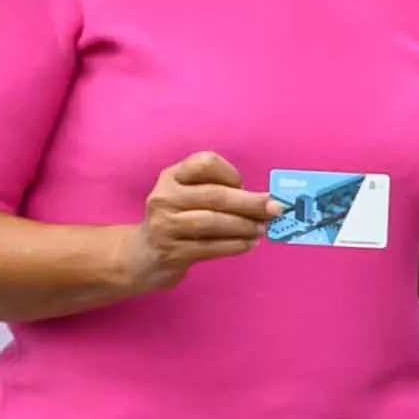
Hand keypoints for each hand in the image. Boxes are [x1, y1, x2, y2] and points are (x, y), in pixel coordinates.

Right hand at [121, 150, 264, 293]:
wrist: (143, 255)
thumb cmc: (177, 220)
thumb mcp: (187, 196)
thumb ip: (216, 191)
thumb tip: (262, 200)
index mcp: (172, 176)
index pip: (205, 163)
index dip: (230, 173)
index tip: (244, 185)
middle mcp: (164, 197)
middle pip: (214, 195)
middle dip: (249, 202)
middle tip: (274, 209)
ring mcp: (165, 225)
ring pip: (212, 222)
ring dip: (243, 226)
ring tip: (262, 229)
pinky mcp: (171, 251)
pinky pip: (209, 247)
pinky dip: (234, 245)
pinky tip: (249, 244)